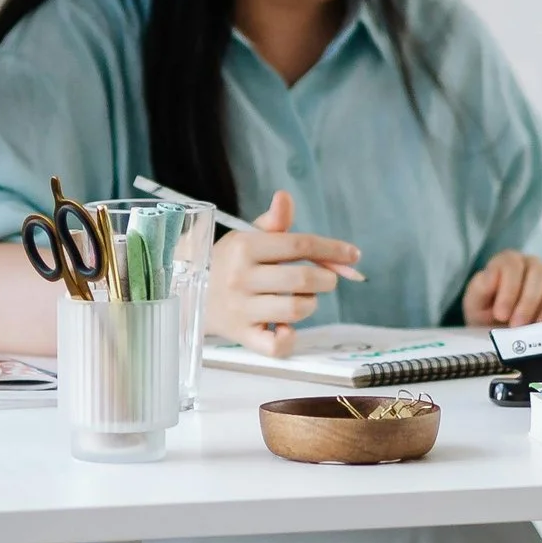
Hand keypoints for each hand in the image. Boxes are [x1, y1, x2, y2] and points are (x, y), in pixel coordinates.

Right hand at [207, 187, 362, 350]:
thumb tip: (285, 197)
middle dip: (327, 278)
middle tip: (326, 279)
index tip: (354, 256)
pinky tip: (285, 327)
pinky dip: (288, 338)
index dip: (333, 249)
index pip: (300, 245)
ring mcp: (241, 309)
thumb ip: (274, 222)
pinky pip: (275, 345)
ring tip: (301, 298)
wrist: (187, 295)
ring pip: (296, 309)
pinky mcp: (242, 336)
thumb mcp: (246, 237)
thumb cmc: (228, 264)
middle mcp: (241, 278)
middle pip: (303, 279)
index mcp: (245, 248)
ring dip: (310, 303)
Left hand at [460, 252, 541, 329]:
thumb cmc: (488, 318)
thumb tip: (491, 277)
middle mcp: (535, 267)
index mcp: (509, 263)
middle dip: (528, 300)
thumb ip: (479, 289)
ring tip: (541, 327)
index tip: (500, 314)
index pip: (512, 263)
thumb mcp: (475, 305)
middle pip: (539, 270)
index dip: (508, 288)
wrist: (502, 337)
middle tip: (518, 325)